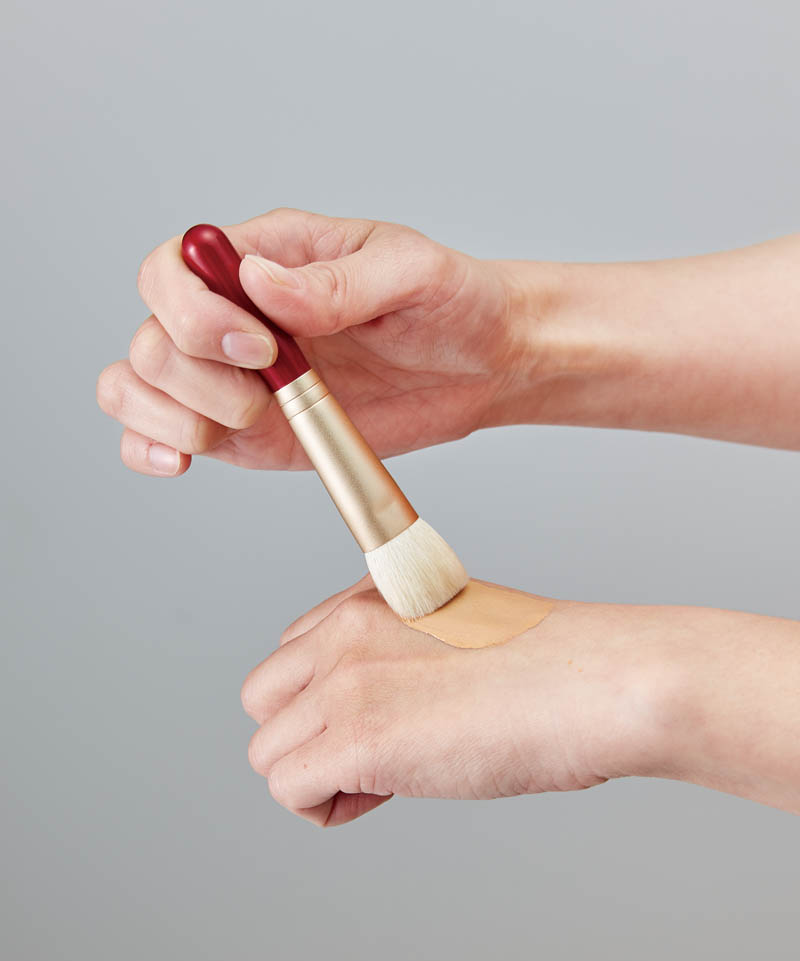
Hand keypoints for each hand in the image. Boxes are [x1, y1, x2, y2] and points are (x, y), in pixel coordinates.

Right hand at [97, 208, 522, 475]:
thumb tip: (258, 283)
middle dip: (193, 374)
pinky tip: (180, 460)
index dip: (192, 312)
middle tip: (263, 393)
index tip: (261, 346)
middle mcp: (235, 316)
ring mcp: (235, 376)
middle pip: (151, 336)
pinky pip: (163, 435)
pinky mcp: (247, 430)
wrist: (483, 366)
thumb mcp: (409, 273)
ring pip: (141, 385)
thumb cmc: (451, 304)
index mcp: (265, 257)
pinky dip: (150, 447)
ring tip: (244, 422)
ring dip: (171, 414)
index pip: (173, 268)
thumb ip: (335, 282)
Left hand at [240, 578, 652, 826]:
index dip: (327, 699)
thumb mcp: (454, 628)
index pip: (292, 653)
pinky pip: (289, 790)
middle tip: (374, 755)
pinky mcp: (359, 738)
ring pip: (268, 752)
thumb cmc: (552, 665)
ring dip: (319, 776)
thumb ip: (398, 649)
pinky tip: (385, 796)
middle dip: (307, 736)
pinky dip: (327, 808)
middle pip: (263, 700)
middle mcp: (345, 630)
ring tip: (388, 778)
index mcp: (369, 597)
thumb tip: (380, 703)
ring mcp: (347, 682)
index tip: (381, 717)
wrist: (597, 681)